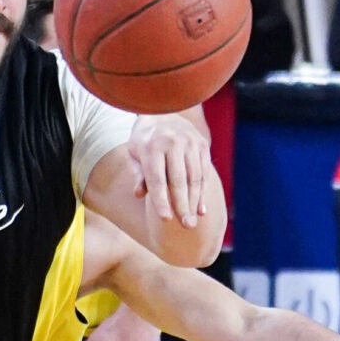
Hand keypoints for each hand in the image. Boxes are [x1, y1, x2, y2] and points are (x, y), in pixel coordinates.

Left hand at [126, 113, 212, 230]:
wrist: (164, 113)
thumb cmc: (145, 141)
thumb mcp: (135, 153)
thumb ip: (139, 174)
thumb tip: (138, 194)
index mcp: (152, 146)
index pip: (157, 179)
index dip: (161, 200)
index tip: (165, 219)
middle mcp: (172, 143)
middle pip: (179, 181)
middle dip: (182, 206)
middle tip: (186, 227)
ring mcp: (190, 143)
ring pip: (194, 178)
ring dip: (194, 202)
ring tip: (192, 222)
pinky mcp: (202, 145)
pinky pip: (203, 172)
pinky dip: (203, 192)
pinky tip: (200, 209)